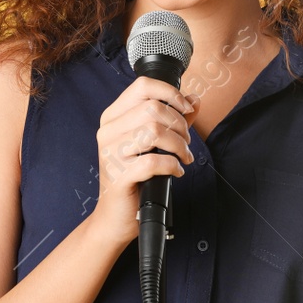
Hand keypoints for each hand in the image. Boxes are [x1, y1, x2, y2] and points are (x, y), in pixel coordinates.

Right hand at [90, 77, 194, 246]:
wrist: (115, 216)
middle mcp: (108, 131)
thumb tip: (194, 100)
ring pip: (155, 131)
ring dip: (179, 145)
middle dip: (180, 125)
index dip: (171, 93)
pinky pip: (154, 162)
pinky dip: (172, 166)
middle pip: (153, 109)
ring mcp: (110, 153)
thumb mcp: (151, 144)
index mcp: (113, 118)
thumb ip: (172, 120)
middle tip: (186, 143)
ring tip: (183, 157)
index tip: (187, 109)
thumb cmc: (134, 178)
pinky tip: (175, 172)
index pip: (143, 86)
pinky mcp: (118, 175)